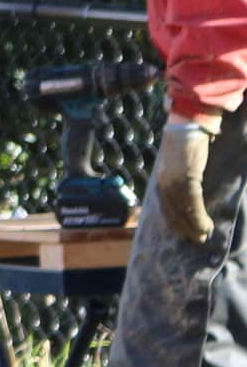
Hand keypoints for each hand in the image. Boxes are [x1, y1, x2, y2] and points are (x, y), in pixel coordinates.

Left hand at [155, 116, 220, 241]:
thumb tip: (186, 196)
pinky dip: (199, 216)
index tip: (184, 234)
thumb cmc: (185, 145)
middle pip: (173, 213)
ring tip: (204, 235)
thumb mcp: (177, 166)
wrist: (187, 127)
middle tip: (197, 239)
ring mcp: (174, 181)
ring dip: (194, 226)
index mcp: (161, 181)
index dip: (175, 223)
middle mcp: (164, 183)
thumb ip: (178, 181)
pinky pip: (192, 203)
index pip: (166, 208)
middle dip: (185, 228)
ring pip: (184, 211)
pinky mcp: (187, 177)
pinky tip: (206, 224)